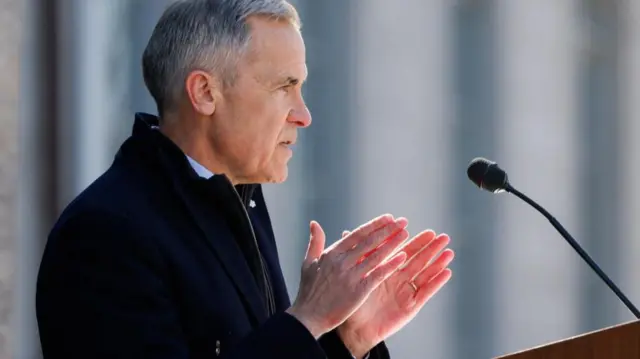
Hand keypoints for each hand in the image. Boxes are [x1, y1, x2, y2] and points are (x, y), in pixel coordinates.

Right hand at [286, 214, 409, 338]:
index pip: (357, 234)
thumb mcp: (308, 262)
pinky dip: (390, 265)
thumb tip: (314, 223)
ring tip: (405, 234)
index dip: (374, 225)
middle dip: (388, 230)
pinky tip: (402, 257)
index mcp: (331, 253)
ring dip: (393, 243)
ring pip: (376, 255)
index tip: (388, 218)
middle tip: (403, 221)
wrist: (308, 317)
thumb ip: (315, 242)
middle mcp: (342, 262)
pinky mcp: (358, 291)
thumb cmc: (309, 291)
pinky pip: (378, 274)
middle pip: (369, 242)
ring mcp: (350, 276)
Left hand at [336, 228, 453, 357]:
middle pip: (418, 260)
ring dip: (437, 263)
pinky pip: (426, 292)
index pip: (403, 251)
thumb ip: (356, 256)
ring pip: (425, 274)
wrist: (355, 328)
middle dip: (430, 248)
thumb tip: (344, 232)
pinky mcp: (412, 306)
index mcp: (387, 270)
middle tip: (442, 236)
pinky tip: (446, 272)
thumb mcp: (355, 276)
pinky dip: (436, 282)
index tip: (428, 231)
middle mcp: (399, 279)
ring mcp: (406, 292)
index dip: (415, 241)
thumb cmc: (354, 301)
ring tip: (449, 251)